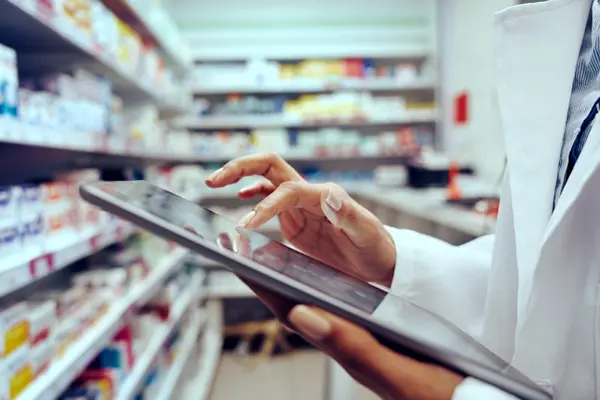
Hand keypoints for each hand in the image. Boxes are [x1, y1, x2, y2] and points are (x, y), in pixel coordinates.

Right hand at [206, 153, 395, 285]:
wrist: (379, 259)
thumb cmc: (375, 248)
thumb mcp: (367, 234)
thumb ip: (349, 215)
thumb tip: (330, 194)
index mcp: (323, 196)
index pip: (286, 190)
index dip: (264, 205)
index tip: (246, 225)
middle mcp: (309, 195)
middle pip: (270, 166)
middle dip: (241, 167)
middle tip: (214, 180)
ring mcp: (301, 205)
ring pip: (266, 179)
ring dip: (240, 176)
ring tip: (214, 183)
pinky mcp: (296, 218)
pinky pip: (270, 198)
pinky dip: (252, 194)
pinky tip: (240, 199)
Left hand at [236, 276, 462, 399]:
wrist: (465, 399)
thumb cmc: (435, 391)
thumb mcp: (396, 369)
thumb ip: (351, 345)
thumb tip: (301, 313)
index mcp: (344, 348)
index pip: (292, 311)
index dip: (262, 283)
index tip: (235, 255)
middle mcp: (344, 344)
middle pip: (295, 305)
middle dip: (266, 276)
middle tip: (241, 246)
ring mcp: (357, 340)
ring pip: (313, 305)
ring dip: (288, 279)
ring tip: (267, 254)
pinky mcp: (373, 337)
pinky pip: (336, 308)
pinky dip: (318, 286)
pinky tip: (316, 277)